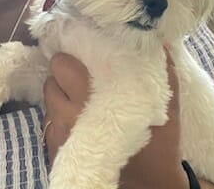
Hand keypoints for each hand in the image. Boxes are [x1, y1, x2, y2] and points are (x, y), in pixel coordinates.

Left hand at [43, 49, 189, 188]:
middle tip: (78, 73)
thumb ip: (162, 69)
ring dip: (60, 94)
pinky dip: (59, 115)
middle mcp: (71, 116)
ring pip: (48, 98)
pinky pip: (48, 121)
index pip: (62, 65)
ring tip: (78, 96)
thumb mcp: (165, 103)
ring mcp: (61, 135)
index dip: (70, 56)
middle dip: (63, 72)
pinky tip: (77, 117)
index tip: (81, 55)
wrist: (151, 186)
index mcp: (93, 99)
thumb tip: (157, 40)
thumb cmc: (159, 144)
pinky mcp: (56, 151)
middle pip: (51, 78)